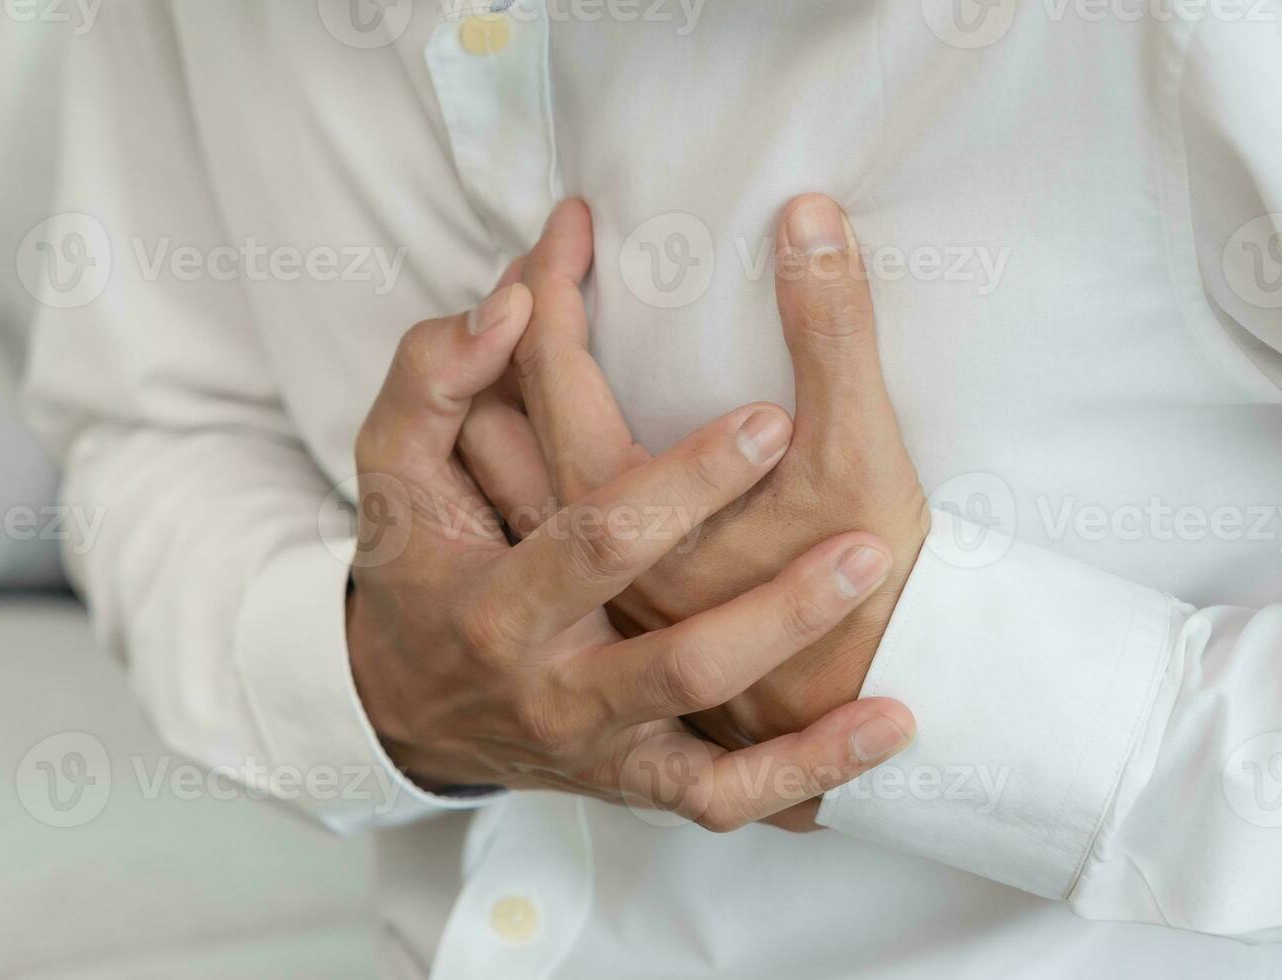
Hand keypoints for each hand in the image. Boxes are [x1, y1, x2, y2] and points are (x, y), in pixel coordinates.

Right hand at [344, 277, 916, 831]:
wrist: (408, 714)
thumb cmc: (418, 569)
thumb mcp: (393, 469)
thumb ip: (434, 374)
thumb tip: (512, 300)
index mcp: (497, 601)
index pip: (590, 535)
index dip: (674, 474)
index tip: (767, 415)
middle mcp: (551, 682)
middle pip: (661, 638)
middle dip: (743, 558)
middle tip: (825, 480)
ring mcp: (603, 739)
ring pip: (704, 708)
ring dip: (791, 641)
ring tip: (875, 567)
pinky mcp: (642, 780)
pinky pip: (727, 795)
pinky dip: (806, 770)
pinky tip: (888, 724)